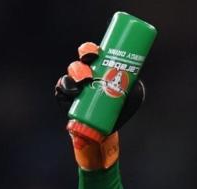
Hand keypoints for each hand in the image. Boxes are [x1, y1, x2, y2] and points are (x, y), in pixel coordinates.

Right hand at [55, 42, 144, 169]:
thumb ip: (136, 86)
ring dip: (75, 75)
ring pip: (70, 74)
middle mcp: (86, 74)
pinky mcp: (66, 97)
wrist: (108, 128)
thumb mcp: (134, 95)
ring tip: (84, 83)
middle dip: (82, 64)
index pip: (92, 53)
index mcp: (100, 68)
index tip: (96, 55)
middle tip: (90, 73)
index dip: (90, 50)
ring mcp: (75, 85)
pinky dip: (63, 88)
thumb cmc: (121, 108)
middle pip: (80, 61)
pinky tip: (71, 91)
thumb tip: (135, 82)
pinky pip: (60, 89)